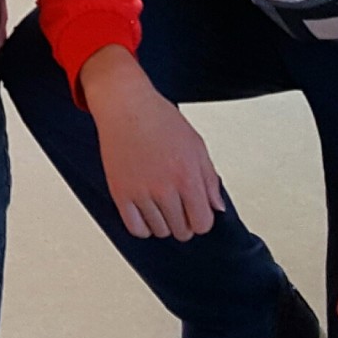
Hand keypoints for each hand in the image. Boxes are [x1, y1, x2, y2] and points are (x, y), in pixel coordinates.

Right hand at [80, 49, 225, 240]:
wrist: (126, 106)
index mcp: (187, 176)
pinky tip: (147, 213)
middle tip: (179, 207)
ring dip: (164, 223)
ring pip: (160, 231)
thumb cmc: (160, 120)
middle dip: (184, 222)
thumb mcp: (196, 145)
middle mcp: (164, 188)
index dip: (202, 220)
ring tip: (162, 205)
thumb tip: (217, 207)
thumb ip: (210, 179)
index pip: (203, 223)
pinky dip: (144, 227)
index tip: (197, 212)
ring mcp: (141, 193)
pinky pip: (135, 229)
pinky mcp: (120, 193)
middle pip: (182, 231)